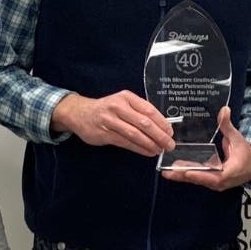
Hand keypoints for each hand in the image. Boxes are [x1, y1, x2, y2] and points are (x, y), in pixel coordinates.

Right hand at [52, 91, 173, 156]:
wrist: (80, 113)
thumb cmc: (107, 108)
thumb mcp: (123, 103)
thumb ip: (139, 112)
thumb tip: (162, 126)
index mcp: (126, 97)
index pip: (149, 110)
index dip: (162, 122)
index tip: (170, 132)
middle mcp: (118, 107)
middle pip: (143, 123)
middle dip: (159, 135)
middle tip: (169, 144)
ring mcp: (110, 120)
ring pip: (135, 134)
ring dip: (150, 144)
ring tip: (159, 150)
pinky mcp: (104, 134)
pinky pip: (125, 143)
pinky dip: (139, 149)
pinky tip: (147, 152)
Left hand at [160, 107, 250, 190]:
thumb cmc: (245, 152)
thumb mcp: (237, 138)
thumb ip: (227, 125)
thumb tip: (224, 110)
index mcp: (231, 171)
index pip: (215, 176)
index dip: (200, 175)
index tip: (187, 172)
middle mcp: (222, 181)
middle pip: (201, 179)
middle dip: (185, 175)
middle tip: (168, 171)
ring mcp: (216, 183)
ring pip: (198, 180)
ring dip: (182, 177)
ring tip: (167, 172)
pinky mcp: (212, 182)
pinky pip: (198, 179)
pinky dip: (187, 175)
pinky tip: (174, 171)